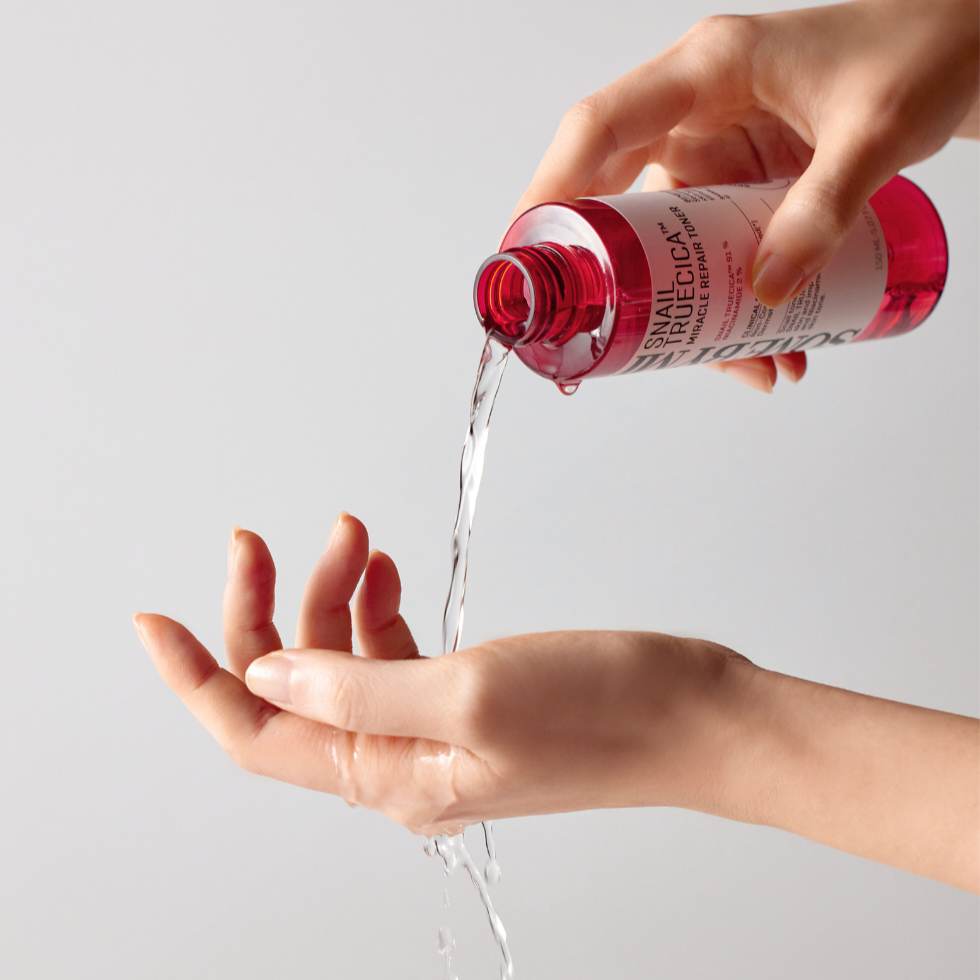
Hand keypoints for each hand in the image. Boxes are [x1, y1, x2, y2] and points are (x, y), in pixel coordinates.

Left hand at [134, 513, 742, 834]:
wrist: (695, 716)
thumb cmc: (605, 711)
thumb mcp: (470, 693)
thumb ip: (358, 687)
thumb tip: (265, 676)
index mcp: (387, 774)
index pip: (254, 732)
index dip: (192, 677)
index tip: (152, 618)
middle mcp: (399, 761)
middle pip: (293, 687)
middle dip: (270, 609)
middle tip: (264, 538)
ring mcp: (433, 728)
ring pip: (341, 660)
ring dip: (333, 594)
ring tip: (356, 536)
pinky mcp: (468, 696)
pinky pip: (391, 652)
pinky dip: (376, 606)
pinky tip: (386, 568)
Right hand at [515, 0, 979, 392]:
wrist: (966, 48)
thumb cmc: (923, 49)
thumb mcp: (876, 129)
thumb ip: (823, 209)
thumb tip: (766, 293)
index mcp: (707, 73)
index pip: (601, 128)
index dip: (553, 190)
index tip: (529, 254)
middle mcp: (697, 114)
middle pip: (619, 199)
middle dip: (621, 280)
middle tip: (620, 340)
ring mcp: (718, 155)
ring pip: (670, 244)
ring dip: (692, 311)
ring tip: (746, 365)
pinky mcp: (742, 188)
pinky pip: (714, 255)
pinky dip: (731, 304)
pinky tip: (767, 345)